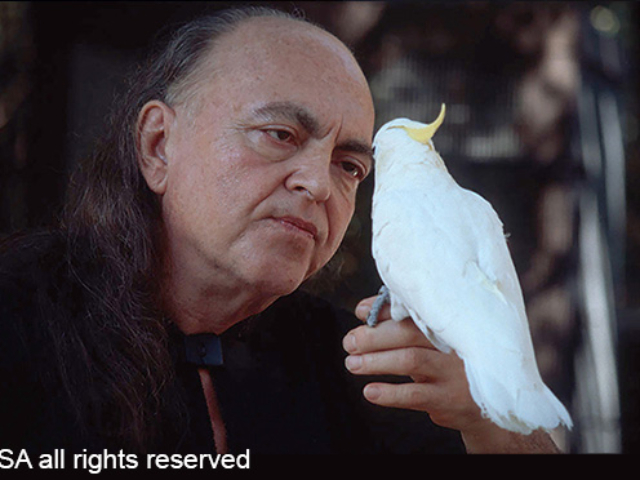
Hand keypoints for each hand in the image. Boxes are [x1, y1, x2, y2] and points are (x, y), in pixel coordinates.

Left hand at [343, 294, 562, 452]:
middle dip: (374, 336)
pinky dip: (390, 392)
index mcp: (448, 325)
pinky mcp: (451, 399)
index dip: (384, 308)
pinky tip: (370, 391)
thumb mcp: (432, 345)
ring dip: (376, 361)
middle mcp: (453, 344)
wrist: (487, 408)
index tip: (360, 311)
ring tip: (352, 363)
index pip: (413, 310)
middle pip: (408, 333)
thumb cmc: (449, 368)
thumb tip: (363, 311)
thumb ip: (404, 327)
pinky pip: (416, 394)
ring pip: (410, 360)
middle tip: (349, 342)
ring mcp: (454, 372)